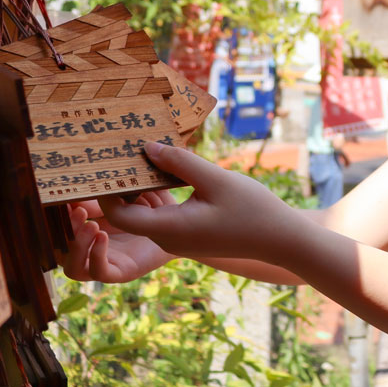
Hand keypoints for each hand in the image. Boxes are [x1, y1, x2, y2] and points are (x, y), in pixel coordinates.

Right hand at [60, 192, 175, 282]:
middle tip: (77, 209)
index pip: (58, 228)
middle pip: (60, 248)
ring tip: (91, 225)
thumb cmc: (152, 205)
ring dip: (77, 246)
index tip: (62, 196)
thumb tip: (81, 186)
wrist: (181, 223)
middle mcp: (91, 248)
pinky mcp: (121, 272)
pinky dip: (96, 256)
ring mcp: (104, 262)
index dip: (55, 216)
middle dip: (64, 230)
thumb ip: (104, 193)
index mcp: (88, 227)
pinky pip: (99, 272)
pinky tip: (103, 237)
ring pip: (72, 267)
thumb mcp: (126, 194)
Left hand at [97, 142, 299, 261]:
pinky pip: (161, 215)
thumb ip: (180, 162)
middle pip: (128, 215)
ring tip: (139, 156)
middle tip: (116, 154)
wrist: (280, 239)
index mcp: (169, 229)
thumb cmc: (252, 210)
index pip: (120, 214)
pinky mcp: (189, 234)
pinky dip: (157, 195)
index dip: (108, 191)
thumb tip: (147, 146)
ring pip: (144, 214)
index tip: (107, 162)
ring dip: (139, 188)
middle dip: (119, 186)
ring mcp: (178, 238)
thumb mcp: (216, 179)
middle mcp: (167, 238)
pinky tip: (165, 170)